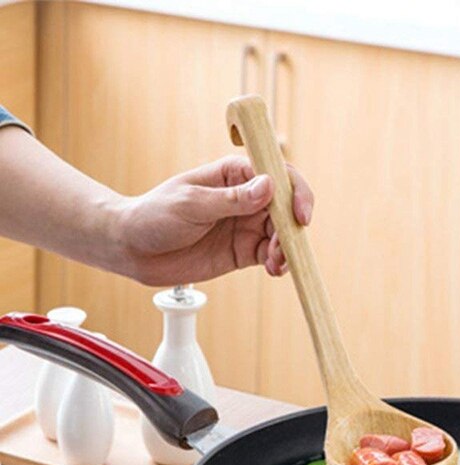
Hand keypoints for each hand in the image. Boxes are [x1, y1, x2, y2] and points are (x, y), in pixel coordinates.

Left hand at [115, 155, 313, 285]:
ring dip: (287, 248)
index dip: (294, 192)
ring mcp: (246, 225)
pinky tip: (274, 269)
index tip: (298, 214)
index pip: (277, 174)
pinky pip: (271, 255)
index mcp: (234, 174)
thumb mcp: (191, 204)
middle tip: (285, 247)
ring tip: (276, 263)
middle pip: (286, 206)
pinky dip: (279, 262)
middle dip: (293, 227)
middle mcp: (246, 198)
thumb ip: (230, 199)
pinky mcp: (244, 251)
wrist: (134, 249)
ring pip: (282, 234)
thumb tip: (268, 186)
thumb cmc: (154, 215)